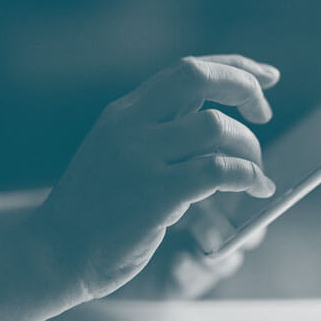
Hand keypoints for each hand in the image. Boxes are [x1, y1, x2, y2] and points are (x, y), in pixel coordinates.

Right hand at [37, 55, 279, 298]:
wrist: (54, 252)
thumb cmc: (93, 210)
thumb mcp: (117, 154)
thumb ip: (158, 133)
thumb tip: (217, 123)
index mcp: (124, 113)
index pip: (187, 69)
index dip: (234, 68)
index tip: (267, 78)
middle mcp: (131, 126)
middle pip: (200, 77)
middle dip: (245, 87)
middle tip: (264, 116)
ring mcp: (140, 158)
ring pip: (216, 126)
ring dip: (249, 148)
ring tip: (255, 173)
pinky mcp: (154, 195)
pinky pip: (217, 170)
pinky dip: (246, 175)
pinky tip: (254, 189)